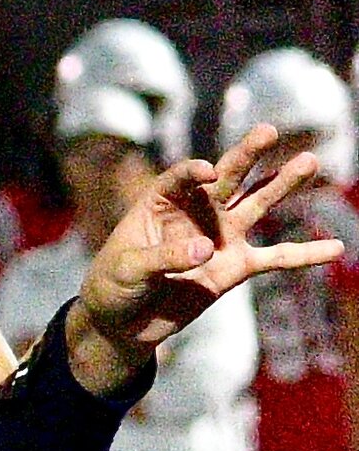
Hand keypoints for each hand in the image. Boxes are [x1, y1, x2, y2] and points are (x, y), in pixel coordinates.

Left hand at [75, 124, 338, 383]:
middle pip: (226, 177)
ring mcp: (219, 237)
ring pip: (255, 204)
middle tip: (270, 129)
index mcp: (159, 202)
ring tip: (310, 160)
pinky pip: (276, 259)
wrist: (124, 321)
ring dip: (282, 184)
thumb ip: (164, 257)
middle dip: (247, 153)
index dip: (194, 171)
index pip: (180, 178)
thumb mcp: (129, 268)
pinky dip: (305, 254)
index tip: (208, 172)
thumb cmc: (114, 284)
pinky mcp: (234, 267)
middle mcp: (194, 212)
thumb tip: (207, 249)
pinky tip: (336, 248)